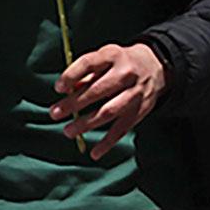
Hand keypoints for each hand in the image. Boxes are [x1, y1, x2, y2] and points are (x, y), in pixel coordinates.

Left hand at [52, 42, 165, 157]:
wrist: (156, 67)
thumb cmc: (119, 62)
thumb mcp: (104, 57)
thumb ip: (86, 73)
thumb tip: (66, 90)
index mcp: (112, 56)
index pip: (89, 63)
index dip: (72, 75)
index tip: (58, 88)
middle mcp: (125, 74)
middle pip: (98, 90)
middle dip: (74, 103)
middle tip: (54, 113)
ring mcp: (135, 94)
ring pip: (109, 112)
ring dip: (87, 124)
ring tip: (68, 131)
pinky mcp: (140, 111)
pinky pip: (122, 129)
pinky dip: (108, 142)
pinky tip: (94, 153)